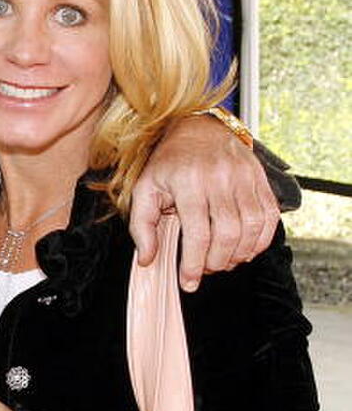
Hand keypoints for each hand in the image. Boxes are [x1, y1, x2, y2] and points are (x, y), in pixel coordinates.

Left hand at [130, 116, 278, 291]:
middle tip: (205, 269)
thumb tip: (147, 259)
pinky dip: (260, 240)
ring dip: (239, 255)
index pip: (198, 234)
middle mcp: (220, 178)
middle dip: (216, 262)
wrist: (199, 128)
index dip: (194, 265)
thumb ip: (141, 226)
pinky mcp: (260, 179)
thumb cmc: (169, 163)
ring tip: (223, 260)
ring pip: (251, 229)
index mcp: (188, 182)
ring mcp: (244, 177)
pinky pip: (269, 217)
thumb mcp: (145, 189)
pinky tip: (244, 248)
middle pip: (227, 235)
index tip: (189, 282)